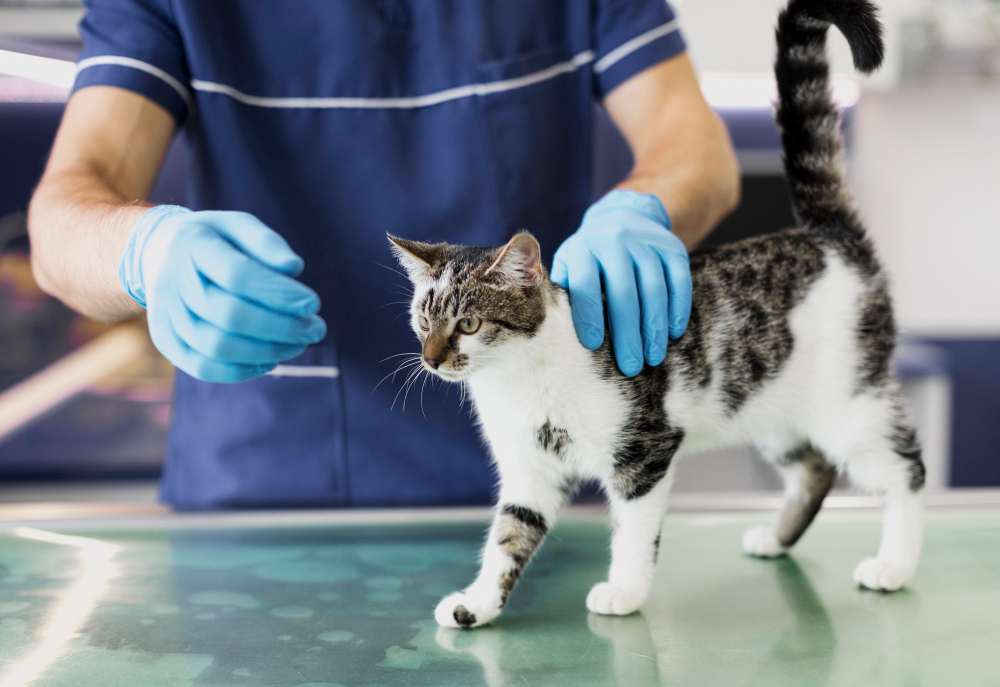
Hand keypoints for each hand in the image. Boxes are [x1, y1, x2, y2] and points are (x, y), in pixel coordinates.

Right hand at [119, 206, 326, 382]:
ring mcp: (164, 314)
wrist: (159, 252)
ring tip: (298, 344)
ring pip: (217, 346)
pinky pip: (202, 367)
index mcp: (191, 245)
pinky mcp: (166, 340)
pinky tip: (270, 361)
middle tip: (316, 329)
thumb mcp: (238, 224)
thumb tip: (294, 268)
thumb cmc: (215, 240)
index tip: (312, 304)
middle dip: (281, 327)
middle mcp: (171, 281)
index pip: (236, 274)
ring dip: (266, 351)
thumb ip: (266, 243)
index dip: (277, 293)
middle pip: (229, 315)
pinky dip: (240, 371)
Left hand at [551, 190, 690, 376]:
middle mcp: (615, 242)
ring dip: (654, 327)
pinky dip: (678, 308)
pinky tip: (673, 332)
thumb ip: (561, 292)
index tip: (592, 346)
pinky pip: (679, 281)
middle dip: (627, 333)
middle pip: (623, 293)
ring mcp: (646, 243)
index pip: (585, 285)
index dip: (589, 316)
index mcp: (584, 248)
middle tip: (630, 366)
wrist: (625, 216)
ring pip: (654, 289)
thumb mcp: (569, 263)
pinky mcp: (673, 248)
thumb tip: (554, 333)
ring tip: (653, 357)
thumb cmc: (590, 255)